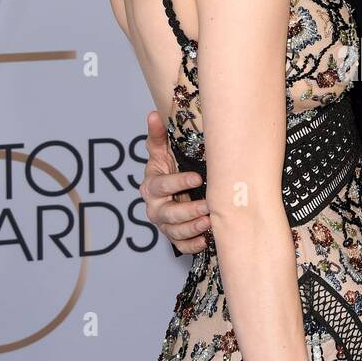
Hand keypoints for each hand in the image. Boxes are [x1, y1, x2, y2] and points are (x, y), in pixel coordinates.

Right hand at [139, 110, 210, 253]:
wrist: (172, 189)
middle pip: (167, 214)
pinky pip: (181, 246)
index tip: (198, 178)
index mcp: (151, 186)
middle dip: (187, 211)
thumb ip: (158, 135)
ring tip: (210, 222)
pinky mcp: (174, 237)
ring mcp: (165, 224)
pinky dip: (193, 245)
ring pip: (175, 232)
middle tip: (208, 207)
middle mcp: (155, 207)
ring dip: (192, 229)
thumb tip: (154, 114)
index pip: (161, 186)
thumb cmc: (169, 168)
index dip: (178, 183)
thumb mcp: (163, 151)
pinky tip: (207, 240)